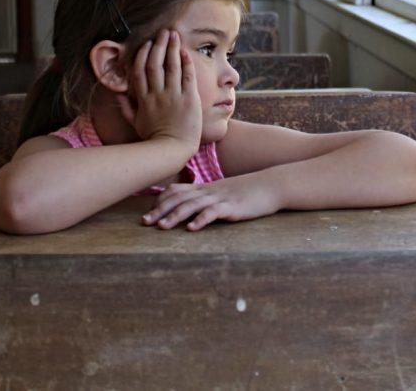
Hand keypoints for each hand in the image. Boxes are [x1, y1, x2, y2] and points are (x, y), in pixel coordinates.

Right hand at [117, 29, 201, 153]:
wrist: (172, 149)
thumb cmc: (154, 138)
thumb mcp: (135, 123)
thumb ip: (125, 107)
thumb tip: (118, 94)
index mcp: (143, 99)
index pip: (139, 71)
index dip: (142, 55)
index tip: (147, 44)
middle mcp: (156, 94)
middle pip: (154, 64)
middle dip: (159, 45)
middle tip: (163, 32)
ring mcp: (173, 96)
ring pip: (171, 66)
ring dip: (172, 48)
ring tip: (174, 34)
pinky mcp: (188, 99)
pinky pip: (187, 76)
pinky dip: (186, 63)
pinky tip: (186, 52)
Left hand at [141, 176, 281, 230]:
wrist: (270, 185)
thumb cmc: (247, 191)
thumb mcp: (222, 193)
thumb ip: (206, 198)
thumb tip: (190, 208)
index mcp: (205, 188)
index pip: (176, 191)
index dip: (160, 201)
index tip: (147, 213)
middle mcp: (208, 191)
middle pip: (179, 199)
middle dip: (160, 211)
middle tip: (145, 223)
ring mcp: (220, 198)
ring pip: (192, 205)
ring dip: (175, 216)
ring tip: (162, 227)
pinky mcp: (232, 207)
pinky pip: (214, 212)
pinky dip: (201, 220)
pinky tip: (192, 229)